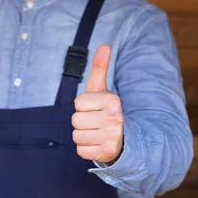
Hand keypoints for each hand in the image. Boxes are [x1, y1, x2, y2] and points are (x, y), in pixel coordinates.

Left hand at [72, 45, 123, 163]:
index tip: (94, 109)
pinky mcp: (108, 153)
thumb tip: (104, 45)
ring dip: (82, 136)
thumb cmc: (105, 111)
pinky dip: (85, 149)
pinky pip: (80, 151)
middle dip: (81, 122)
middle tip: (94, 123)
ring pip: (76, 136)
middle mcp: (115, 118)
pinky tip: (96, 144)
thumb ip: (99, 68)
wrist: (122, 138)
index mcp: (113, 100)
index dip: (82, 107)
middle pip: (75, 120)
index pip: (78, 103)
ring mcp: (113, 137)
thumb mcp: (101, 90)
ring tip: (95, 133)